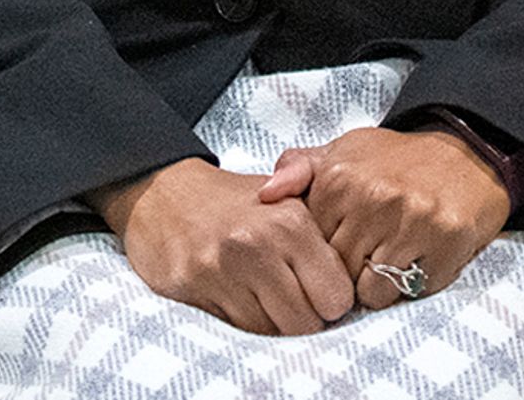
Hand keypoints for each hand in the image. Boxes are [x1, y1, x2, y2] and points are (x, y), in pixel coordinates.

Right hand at [93, 158, 357, 335]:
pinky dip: (243, 320)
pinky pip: (238, 328)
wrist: (165, 193)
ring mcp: (225, 266)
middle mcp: (259, 242)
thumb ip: (323, 234)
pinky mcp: (196, 284)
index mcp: (292, 220)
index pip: (337, 297)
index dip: (330, 302)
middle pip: (306, 322)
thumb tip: (358, 279)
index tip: (318, 292)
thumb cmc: (235, 203)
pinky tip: (236, 294)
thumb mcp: (286, 198)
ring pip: (272, 331)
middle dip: (303, 318)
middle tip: (291, 299)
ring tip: (262, 294)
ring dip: (272, 321)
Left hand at [261, 126, 510, 309]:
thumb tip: (264, 194)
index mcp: (340, 179)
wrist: (467, 154)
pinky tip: (419, 257)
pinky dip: (412, 284)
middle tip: (371, 252)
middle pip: (339, 274)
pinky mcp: (446, 242)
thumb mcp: (344, 152)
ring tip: (393, 256)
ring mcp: (412, 221)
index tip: (344, 240)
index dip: (326, 253)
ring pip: (372, 292)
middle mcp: (374, 198)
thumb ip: (298, 169)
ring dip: (380, 284)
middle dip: (351, 271)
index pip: (311, 249)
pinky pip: (410, 291)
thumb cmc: (396, 161)